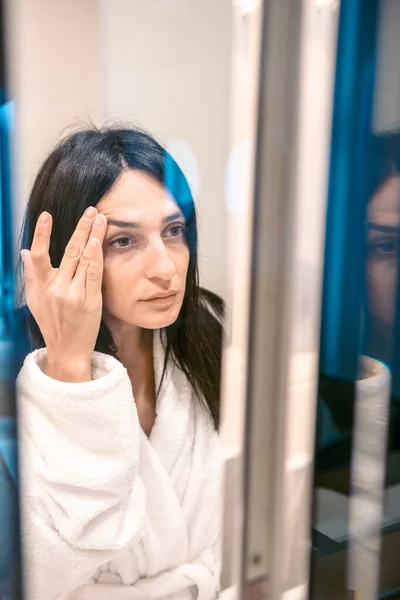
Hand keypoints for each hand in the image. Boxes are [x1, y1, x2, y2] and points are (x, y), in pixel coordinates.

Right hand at [21, 207, 107, 381]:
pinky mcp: (90, 300)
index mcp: (41, 286)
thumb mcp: (35, 299)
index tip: (46, 215)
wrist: (68, 350)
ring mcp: (74, 294)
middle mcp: (56, 288)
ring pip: (84, 259)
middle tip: (90, 210)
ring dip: (93, 236)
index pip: (39, 255)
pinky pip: (94, 274)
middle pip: (69, 252)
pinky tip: (99, 242)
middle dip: (80, 228)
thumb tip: (25, 251)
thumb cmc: (51, 322)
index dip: (41, 234)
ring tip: (101, 219)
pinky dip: (97, 257)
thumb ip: (31, 274)